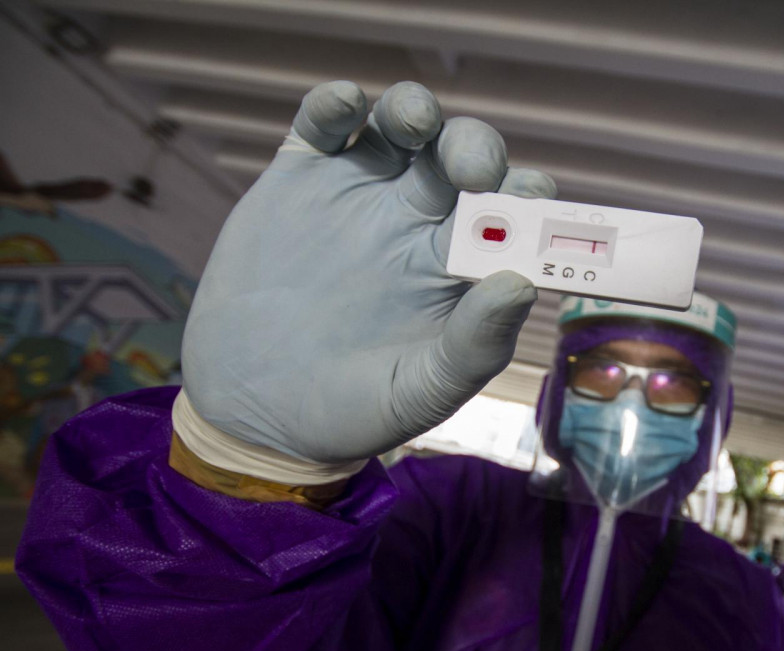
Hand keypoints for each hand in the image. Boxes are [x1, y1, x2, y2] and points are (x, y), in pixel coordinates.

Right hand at [181, 81, 554, 463]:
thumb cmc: (352, 411)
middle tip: (471, 169)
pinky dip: (337, 105)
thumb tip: (522, 284)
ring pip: (400, 127)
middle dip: (475, 148)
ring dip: (414, 110)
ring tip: (413, 123)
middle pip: (462, 157)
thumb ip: (475, 344)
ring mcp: (358, 196)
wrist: (252, 411)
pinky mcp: (298, 181)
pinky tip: (346, 108)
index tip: (529, 204)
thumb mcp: (420, 390)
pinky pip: (324, 125)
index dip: (528, 201)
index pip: (512, 214)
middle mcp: (416, 221)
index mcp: (459, 266)